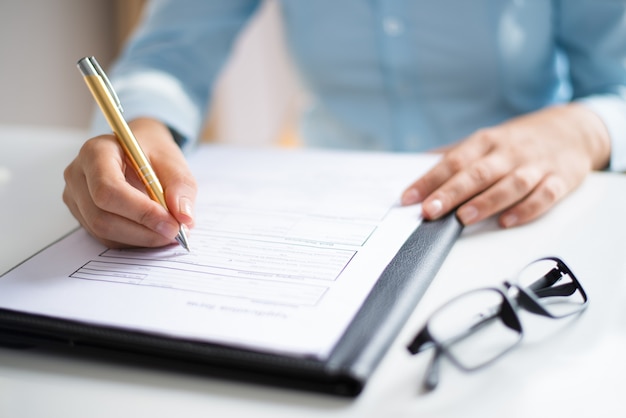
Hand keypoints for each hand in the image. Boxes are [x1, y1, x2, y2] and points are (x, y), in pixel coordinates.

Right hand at [63, 118, 196, 247]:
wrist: (137, 150)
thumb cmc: (152, 153)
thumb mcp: (173, 162)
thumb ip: (181, 187)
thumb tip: (183, 217)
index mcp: (95, 152)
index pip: (108, 189)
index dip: (141, 211)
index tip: (171, 223)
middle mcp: (78, 175)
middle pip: (101, 216)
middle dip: (142, 230)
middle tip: (175, 233)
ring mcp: (75, 197)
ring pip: (103, 231)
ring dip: (140, 238)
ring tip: (168, 232)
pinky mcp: (82, 215)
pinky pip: (105, 237)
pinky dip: (133, 240)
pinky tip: (153, 232)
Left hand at [401, 104, 610, 226]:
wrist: (574, 129)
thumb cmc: (520, 140)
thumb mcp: (487, 140)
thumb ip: (455, 154)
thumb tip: (418, 164)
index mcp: (487, 141)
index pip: (453, 161)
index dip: (429, 180)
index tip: (409, 198)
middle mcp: (509, 152)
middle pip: (478, 173)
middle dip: (451, 193)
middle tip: (430, 210)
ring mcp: (535, 166)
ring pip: (510, 184)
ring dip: (486, 202)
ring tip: (464, 218)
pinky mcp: (560, 179)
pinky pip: (544, 195)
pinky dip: (526, 209)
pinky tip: (507, 221)